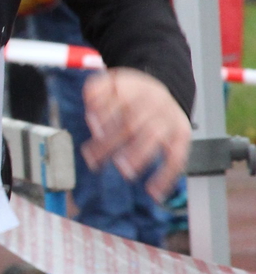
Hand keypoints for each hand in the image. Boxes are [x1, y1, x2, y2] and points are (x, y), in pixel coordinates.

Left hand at [81, 67, 190, 198]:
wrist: (169, 88)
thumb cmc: (133, 93)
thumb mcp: (114, 82)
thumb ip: (97, 90)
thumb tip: (90, 105)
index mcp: (136, 88)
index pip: (118, 102)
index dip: (103, 118)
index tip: (92, 133)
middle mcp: (156, 102)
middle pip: (132, 123)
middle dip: (112, 142)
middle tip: (94, 160)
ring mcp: (170, 119)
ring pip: (154, 137)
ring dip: (138, 156)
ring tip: (124, 172)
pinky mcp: (182, 136)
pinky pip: (177, 157)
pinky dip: (167, 176)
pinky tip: (154, 192)